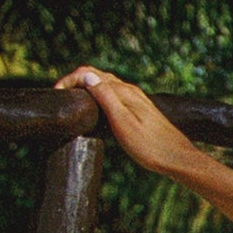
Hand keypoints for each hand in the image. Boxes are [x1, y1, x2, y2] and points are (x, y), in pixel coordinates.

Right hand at [55, 65, 217, 182]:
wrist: (176, 159)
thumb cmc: (150, 146)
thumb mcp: (122, 122)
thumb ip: (105, 97)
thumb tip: (86, 76)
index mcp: (123, 91)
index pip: (89, 73)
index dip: (69, 80)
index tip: (56, 94)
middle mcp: (130, 91)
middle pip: (96, 76)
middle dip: (75, 82)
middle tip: (60, 97)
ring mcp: (135, 99)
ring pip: (105, 85)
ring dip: (86, 88)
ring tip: (73, 102)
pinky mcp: (138, 109)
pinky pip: (113, 95)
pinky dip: (98, 96)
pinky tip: (95, 110)